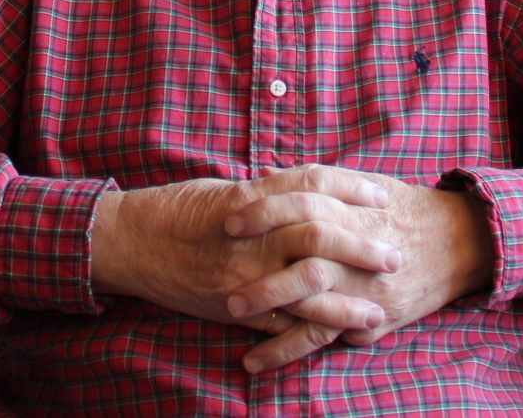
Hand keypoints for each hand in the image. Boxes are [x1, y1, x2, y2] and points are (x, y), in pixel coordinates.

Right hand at [90, 166, 401, 365]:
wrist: (130, 241)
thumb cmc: (175, 209)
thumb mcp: (222, 188)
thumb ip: (267, 193)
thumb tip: (310, 191)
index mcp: (250, 198)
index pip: (312, 184)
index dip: (351, 188)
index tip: (381, 196)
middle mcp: (249, 236)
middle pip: (318, 236)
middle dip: (361, 247)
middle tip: (392, 255)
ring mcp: (241, 274)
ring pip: (306, 288)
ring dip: (346, 303)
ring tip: (377, 311)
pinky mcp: (231, 307)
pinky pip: (278, 324)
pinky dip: (310, 332)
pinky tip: (335, 337)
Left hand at [224, 170, 494, 367]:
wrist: (458, 241)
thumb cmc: (400, 207)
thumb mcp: (362, 183)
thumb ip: (316, 182)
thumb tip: (263, 174)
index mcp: (354, 211)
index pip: (303, 205)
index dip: (264, 211)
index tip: (228, 219)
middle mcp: (360, 252)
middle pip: (305, 258)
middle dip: (261, 268)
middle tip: (221, 274)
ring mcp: (366, 290)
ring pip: (313, 304)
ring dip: (268, 311)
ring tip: (228, 314)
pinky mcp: (371, 320)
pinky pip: (325, 338)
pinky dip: (288, 349)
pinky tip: (256, 359)